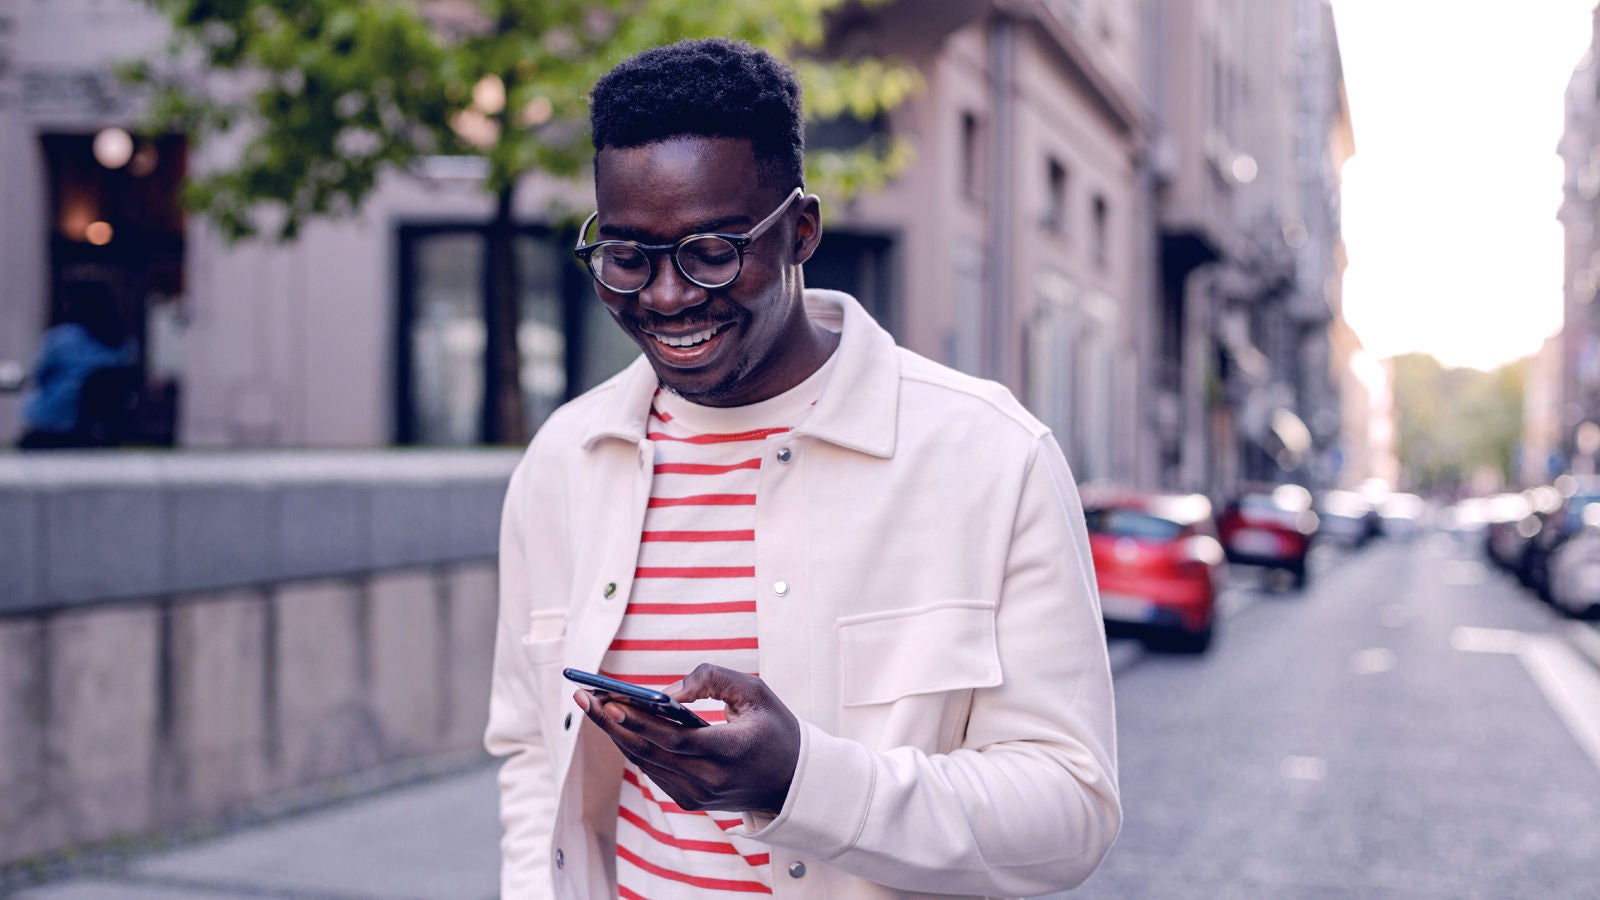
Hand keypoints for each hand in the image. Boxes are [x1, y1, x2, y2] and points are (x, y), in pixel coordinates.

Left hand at [576, 663, 800, 814]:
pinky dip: (633, 746)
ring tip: (591, 704)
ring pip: (645, 762)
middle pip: (648, 751)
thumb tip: (665, 693)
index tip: (609, 701)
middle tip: (584, 695)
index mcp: (731, 752)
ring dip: (616, 733)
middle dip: (611, 722)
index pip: (675, 739)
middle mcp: (710, 780)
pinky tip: (615, 724)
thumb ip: (712, 681)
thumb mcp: (755, 692)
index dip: (639, 721)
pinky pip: (653, 770)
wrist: (794, 783)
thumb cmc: (775, 729)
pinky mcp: (690, 801)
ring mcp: (697, 795)